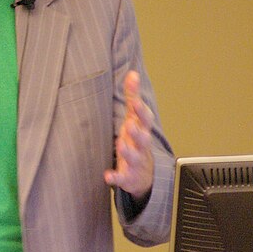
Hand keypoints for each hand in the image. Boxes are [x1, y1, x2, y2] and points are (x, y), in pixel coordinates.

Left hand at [104, 71, 153, 200]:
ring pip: (134, 157)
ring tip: (120, 145)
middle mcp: (141, 146)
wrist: (145, 174)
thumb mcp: (135, 119)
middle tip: (130, 124)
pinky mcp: (128, 177)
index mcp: (142, 130)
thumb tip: (132, 73)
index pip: (145, 119)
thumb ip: (133, 97)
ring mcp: (136, 162)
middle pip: (143, 138)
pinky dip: (116, 177)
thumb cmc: (137, 140)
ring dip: (128, 151)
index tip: (136, 101)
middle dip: (137, 132)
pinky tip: (107, 176)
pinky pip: (122, 178)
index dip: (141, 111)